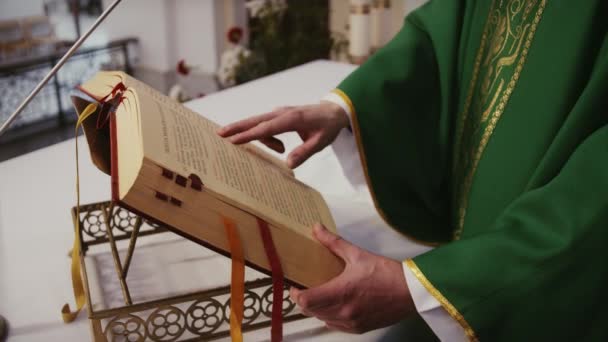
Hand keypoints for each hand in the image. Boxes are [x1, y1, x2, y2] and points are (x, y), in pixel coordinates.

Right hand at [217, 102, 348, 167]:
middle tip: (219, 134)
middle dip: (237, 127)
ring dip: (261, 139)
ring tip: (280, 149)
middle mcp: (282, 113)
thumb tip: (288, 164)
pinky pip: (266, 126)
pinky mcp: (279, 116)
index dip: (250, 134)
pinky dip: (267, 137)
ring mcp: (279, 113)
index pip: (267, 128)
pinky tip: (280, 147)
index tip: (234, 140)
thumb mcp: (321, 142)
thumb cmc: (328, 127)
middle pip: (255, 120)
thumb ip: (304, 152)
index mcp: (292, 118)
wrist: (334, 112)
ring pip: (259, 124)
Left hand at [291, 224, 415, 333]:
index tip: (296, 285)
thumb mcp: (357, 254)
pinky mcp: (359, 329)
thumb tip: (317, 229)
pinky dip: (330, 317)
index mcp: (341, 292)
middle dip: (305, 300)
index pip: (306, 301)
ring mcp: (351, 322)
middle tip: (307, 287)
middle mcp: (344, 311)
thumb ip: (333, 242)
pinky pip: (335, 326)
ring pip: (322, 319)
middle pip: (310, 311)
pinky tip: (336, 306)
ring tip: (321, 295)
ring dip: (317, 309)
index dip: (296, 294)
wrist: (410, 292)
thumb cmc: (386, 273)